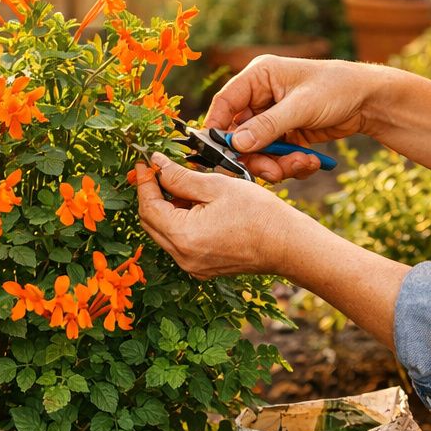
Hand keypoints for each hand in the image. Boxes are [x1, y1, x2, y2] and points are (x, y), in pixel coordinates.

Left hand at [134, 154, 301, 278]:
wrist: (286, 244)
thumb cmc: (258, 213)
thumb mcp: (216, 186)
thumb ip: (180, 176)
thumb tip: (156, 164)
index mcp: (182, 236)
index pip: (147, 206)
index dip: (144, 181)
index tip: (144, 162)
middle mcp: (182, 257)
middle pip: (150, 222)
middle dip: (151, 194)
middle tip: (157, 170)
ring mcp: (192, 266)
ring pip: (164, 233)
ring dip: (166, 208)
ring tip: (181, 185)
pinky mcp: (202, 268)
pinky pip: (179, 243)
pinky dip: (179, 223)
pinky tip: (194, 205)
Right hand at [207, 56, 388, 181]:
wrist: (370, 100)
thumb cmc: (337, 89)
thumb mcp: (301, 106)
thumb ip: (267, 126)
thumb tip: (235, 144)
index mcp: (260, 76)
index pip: (225, 103)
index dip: (217, 128)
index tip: (216, 154)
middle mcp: (262, 96)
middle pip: (239, 134)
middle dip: (255, 156)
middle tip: (271, 173)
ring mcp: (273, 117)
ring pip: (258, 150)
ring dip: (276, 164)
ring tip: (300, 164)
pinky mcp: (286, 134)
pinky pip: (276, 155)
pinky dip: (289, 164)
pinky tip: (310, 161)